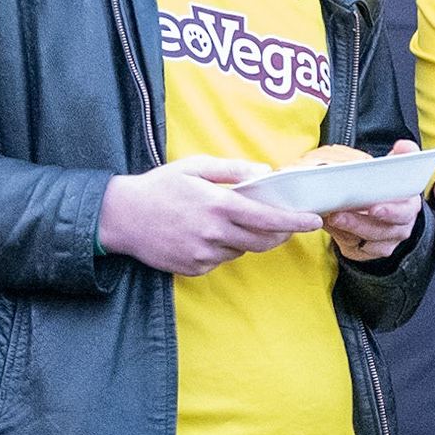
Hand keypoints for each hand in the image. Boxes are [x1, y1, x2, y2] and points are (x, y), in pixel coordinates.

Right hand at [100, 155, 322, 275]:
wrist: (121, 216)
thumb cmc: (160, 186)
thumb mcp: (196, 166)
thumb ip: (233, 169)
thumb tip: (265, 173)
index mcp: (219, 204)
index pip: (269, 217)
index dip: (295, 222)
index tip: (313, 221)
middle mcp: (215, 233)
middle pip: (263, 241)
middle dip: (279, 234)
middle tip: (282, 225)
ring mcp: (204, 254)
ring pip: (241, 251)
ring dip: (245, 239)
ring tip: (225, 222)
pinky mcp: (193, 268)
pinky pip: (220, 260)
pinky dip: (222, 249)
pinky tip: (203, 234)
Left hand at [323, 140, 422, 262]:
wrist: (384, 207)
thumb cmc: (388, 186)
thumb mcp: (397, 167)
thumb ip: (403, 155)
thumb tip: (404, 146)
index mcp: (410, 204)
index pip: (405, 210)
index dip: (391, 211)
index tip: (374, 208)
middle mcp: (403, 225)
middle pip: (385, 228)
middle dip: (361, 222)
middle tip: (339, 214)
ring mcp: (390, 240)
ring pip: (370, 239)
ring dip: (349, 228)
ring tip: (330, 216)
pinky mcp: (375, 249)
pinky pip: (359, 248)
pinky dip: (343, 237)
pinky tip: (330, 225)